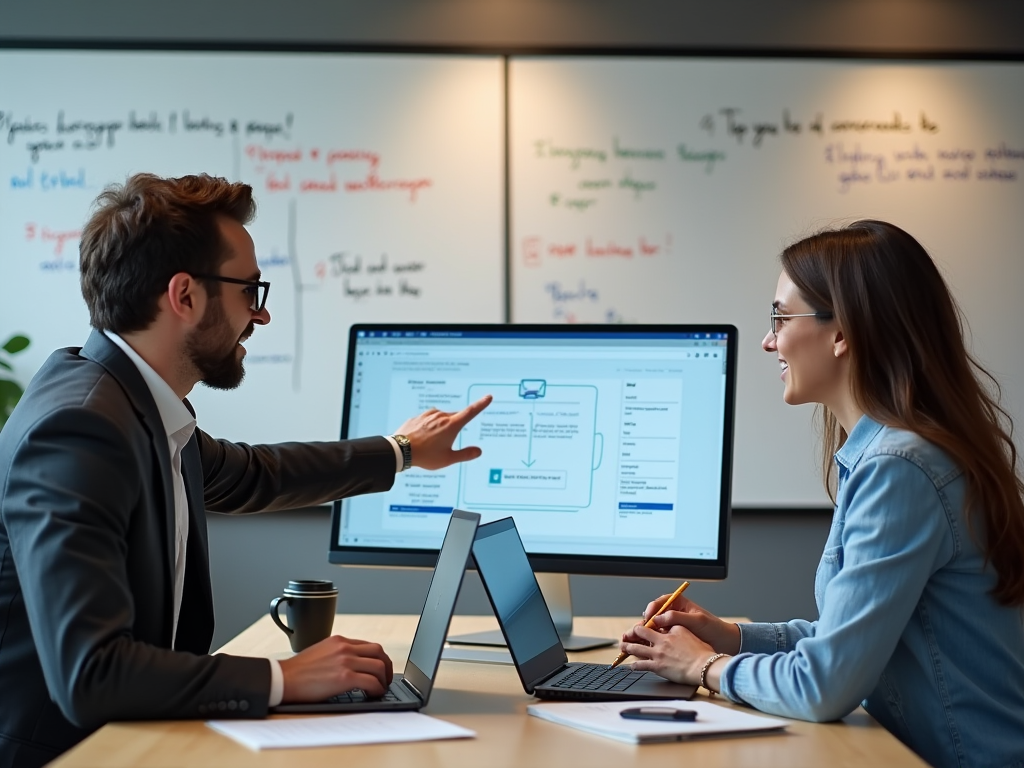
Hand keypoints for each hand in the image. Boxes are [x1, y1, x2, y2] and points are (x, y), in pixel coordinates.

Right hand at [278, 635, 393, 701]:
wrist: (283, 678)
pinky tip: (373, 695)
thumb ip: (337, 653)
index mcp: (340, 641)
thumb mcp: (321, 652)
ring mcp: (346, 661)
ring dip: (384, 679)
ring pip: (379, 666)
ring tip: (380, 689)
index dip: (379, 659)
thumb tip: (352, 664)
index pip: (369, 646)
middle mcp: (345, 647)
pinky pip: (372, 682)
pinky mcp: (345, 677)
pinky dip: (377, 689)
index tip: (380, 669)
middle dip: (386, 667)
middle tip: (385, 679)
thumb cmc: (298, 671)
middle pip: (379, 652)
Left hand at [394, 395, 491, 469]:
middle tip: (445, 444)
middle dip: (454, 427)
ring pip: (440, 419)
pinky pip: (427, 421)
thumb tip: (479, 451)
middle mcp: (441, 416)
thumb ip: (465, 454)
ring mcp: (427, 415)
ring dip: (440, 427)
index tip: (488, 397)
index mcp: (451, 425)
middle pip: (454, 418)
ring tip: (431, 444)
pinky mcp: (417, 417)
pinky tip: (421, 439)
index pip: (471, 412)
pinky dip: (428, 428)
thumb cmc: (425, 456)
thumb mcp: (448, 459)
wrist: (400, 451)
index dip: (481, 404)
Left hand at [619, 623, 714, 685]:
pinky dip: (634, 665)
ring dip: (628, 647)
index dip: (650, 625)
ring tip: (623, 647)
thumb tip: (674, 631)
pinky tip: (632, 666)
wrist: (704, 667)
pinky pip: (641, 665)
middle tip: (629, 634)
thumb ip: (680, 631)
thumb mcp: (692, 634)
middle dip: (633, 632)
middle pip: (642, 631)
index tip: (646, 627)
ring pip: (636, 648)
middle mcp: (663, 640)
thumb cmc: (703, 653)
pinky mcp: (657, 666)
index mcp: (672, 630)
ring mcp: (658, 653)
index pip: (657, 624)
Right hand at [624, 593, 739, 654]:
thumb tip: (659, 619)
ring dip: (640, 635)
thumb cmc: (714, 628)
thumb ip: (677, 617)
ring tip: (631, 640)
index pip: (660, 602)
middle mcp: (673, 614)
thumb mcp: (697, 621)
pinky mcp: (672, 639)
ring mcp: (672, 627)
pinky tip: (642, 649)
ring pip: (652, 629)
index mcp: (679, 604)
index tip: (648, 616)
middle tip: (633, 631)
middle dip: (641, 624)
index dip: (651, 609)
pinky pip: (657, 639)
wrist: (724, 643)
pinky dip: (648, 643)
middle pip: (652, 616)